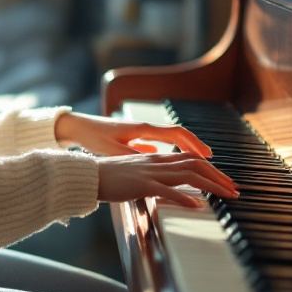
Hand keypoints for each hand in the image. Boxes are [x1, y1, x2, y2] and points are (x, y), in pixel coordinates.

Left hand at [54, 111, 212, 157]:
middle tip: (214, 163)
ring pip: (172, 141)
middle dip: (198, 149)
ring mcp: (141, 133)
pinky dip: (173, 152)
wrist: (77, 127)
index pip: (176, 133)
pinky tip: (178, 163)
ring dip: (188, 151)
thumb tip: (153, 159)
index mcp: (142, 128)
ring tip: (202, 164)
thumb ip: (133, 155)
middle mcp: (145, 129)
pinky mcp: (136, 138)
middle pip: (180, 136)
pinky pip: (161, 144)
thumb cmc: (93, 136)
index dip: (194, 144)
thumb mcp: (112, 149)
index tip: (208, 155)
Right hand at [97, 152, 237, 207]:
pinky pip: (168, 190)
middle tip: (235, 189)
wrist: (88, 175)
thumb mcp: (133, 173)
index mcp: (156, 159)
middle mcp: (157, 162)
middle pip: (196, 164)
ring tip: (227, 196)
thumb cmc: (107, 177)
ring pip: (188, 174)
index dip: (211, 169)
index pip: (190, 159)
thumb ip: (150, 176)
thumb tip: (163, 184)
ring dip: (212, 185)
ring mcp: (150, 172)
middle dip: (219, 177)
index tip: (224, 181)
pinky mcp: (142, 184)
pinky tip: (198, 205)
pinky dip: (185, 197)